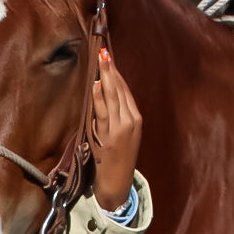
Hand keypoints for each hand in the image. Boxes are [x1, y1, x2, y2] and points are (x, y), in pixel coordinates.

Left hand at [87, 46, 141, 212]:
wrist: (117, 182)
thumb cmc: (117, 158)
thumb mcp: (122, 134)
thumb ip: (116, 114)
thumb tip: (104, 91)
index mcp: (136, 119)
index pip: (125, 90)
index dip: (116, 73)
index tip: (109, 58)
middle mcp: (131, 121)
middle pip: (120, 90)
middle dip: (111, 70)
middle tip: (103, 52)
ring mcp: (121, 129)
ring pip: (113, 98)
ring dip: (106, 78)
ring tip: (101, 61)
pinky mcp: (111, 137)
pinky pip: (104, 113)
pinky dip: (100, 97)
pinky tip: (97, 84)